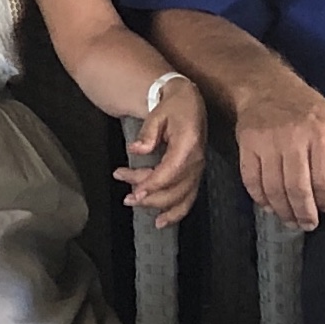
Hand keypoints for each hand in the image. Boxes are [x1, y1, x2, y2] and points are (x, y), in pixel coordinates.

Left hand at [116, 79, 207, 226]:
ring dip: (157, 206)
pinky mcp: (195, 175)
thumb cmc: (173, 106)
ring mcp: (198, 170)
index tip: (135, 192)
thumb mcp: (158, 113)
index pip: (170, 172)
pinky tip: (162, 222)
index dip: (152, 185)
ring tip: (133, 203)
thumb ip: (148, 132)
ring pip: (180, 197)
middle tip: (126, 196)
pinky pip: (189, 199)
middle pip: (174, 189)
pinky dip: (176, 213)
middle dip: (149, 196)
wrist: (191, 102)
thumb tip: (136, 149)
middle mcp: (197, 161)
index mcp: (188, 145)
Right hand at [233, 77, 324, 231]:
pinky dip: (260, 199)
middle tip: (307, 225)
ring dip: (283, 211)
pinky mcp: (246, 144)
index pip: (324, 180)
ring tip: (290, 220)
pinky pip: (251, 180)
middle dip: (304, 214)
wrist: (268, 86)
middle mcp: (294, 137)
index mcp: (321, 133)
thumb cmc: (306, 110)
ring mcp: (267, 141)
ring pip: (274, 189)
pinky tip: (269, 206)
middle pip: (298, 189)